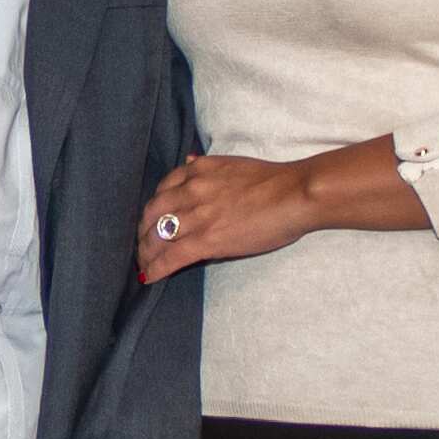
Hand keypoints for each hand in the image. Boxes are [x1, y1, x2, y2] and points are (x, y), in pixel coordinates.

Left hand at [136, 154, 316, 282]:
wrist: (294, 194)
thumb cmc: (273, 180)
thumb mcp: (232, 163)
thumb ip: (206, 165)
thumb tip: (189, 161)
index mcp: (198, 169)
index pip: (163, 189)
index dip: (154, 208)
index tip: (152, 218)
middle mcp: (191, 189)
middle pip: (153, 213)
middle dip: (144, 230)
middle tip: (144, 243)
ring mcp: (196, 216)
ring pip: (156, 236)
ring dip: (146, 252)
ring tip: (144, 263)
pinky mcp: (206, 240)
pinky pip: (170, 257)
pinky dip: (155, 268)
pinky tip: (149, 277)